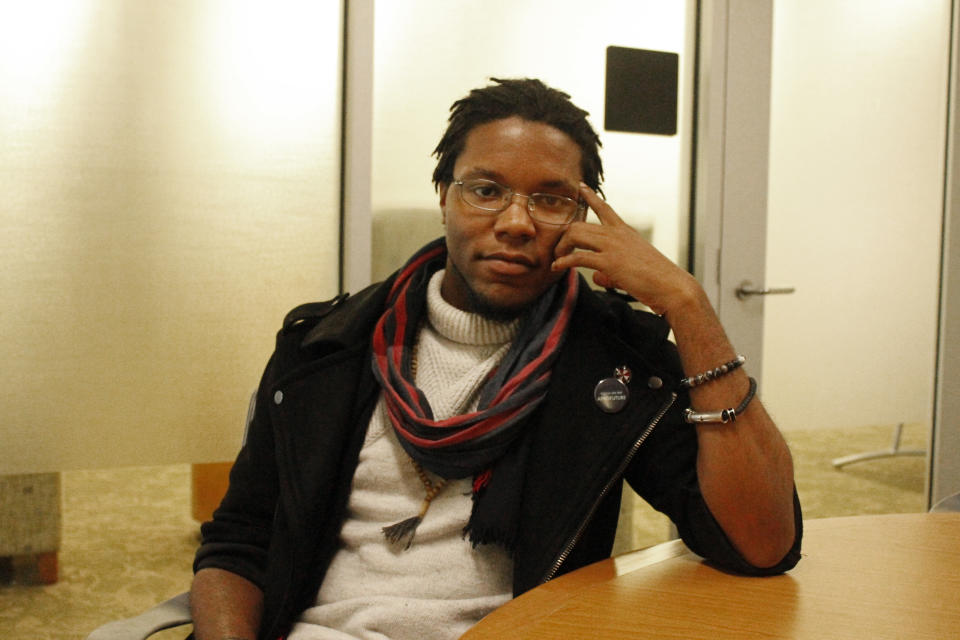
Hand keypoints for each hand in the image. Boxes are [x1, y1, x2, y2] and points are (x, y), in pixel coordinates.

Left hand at [551, 183, 699, 315]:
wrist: (671, 286)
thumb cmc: (655, 279)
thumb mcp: (631, 267)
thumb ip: (609, 268)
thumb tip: (595, 275)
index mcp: (625, 232)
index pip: (605, 208)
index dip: (591, 197)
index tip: (580, 186)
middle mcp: (617, 234)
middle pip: (580, 224)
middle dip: (564, 236)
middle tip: (558, 250)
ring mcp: (612, 246)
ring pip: (575, 235)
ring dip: (561, 247)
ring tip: (557, 259)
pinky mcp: (609, 262)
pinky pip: (578, 257)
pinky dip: (564, 262)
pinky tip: (557, 267)